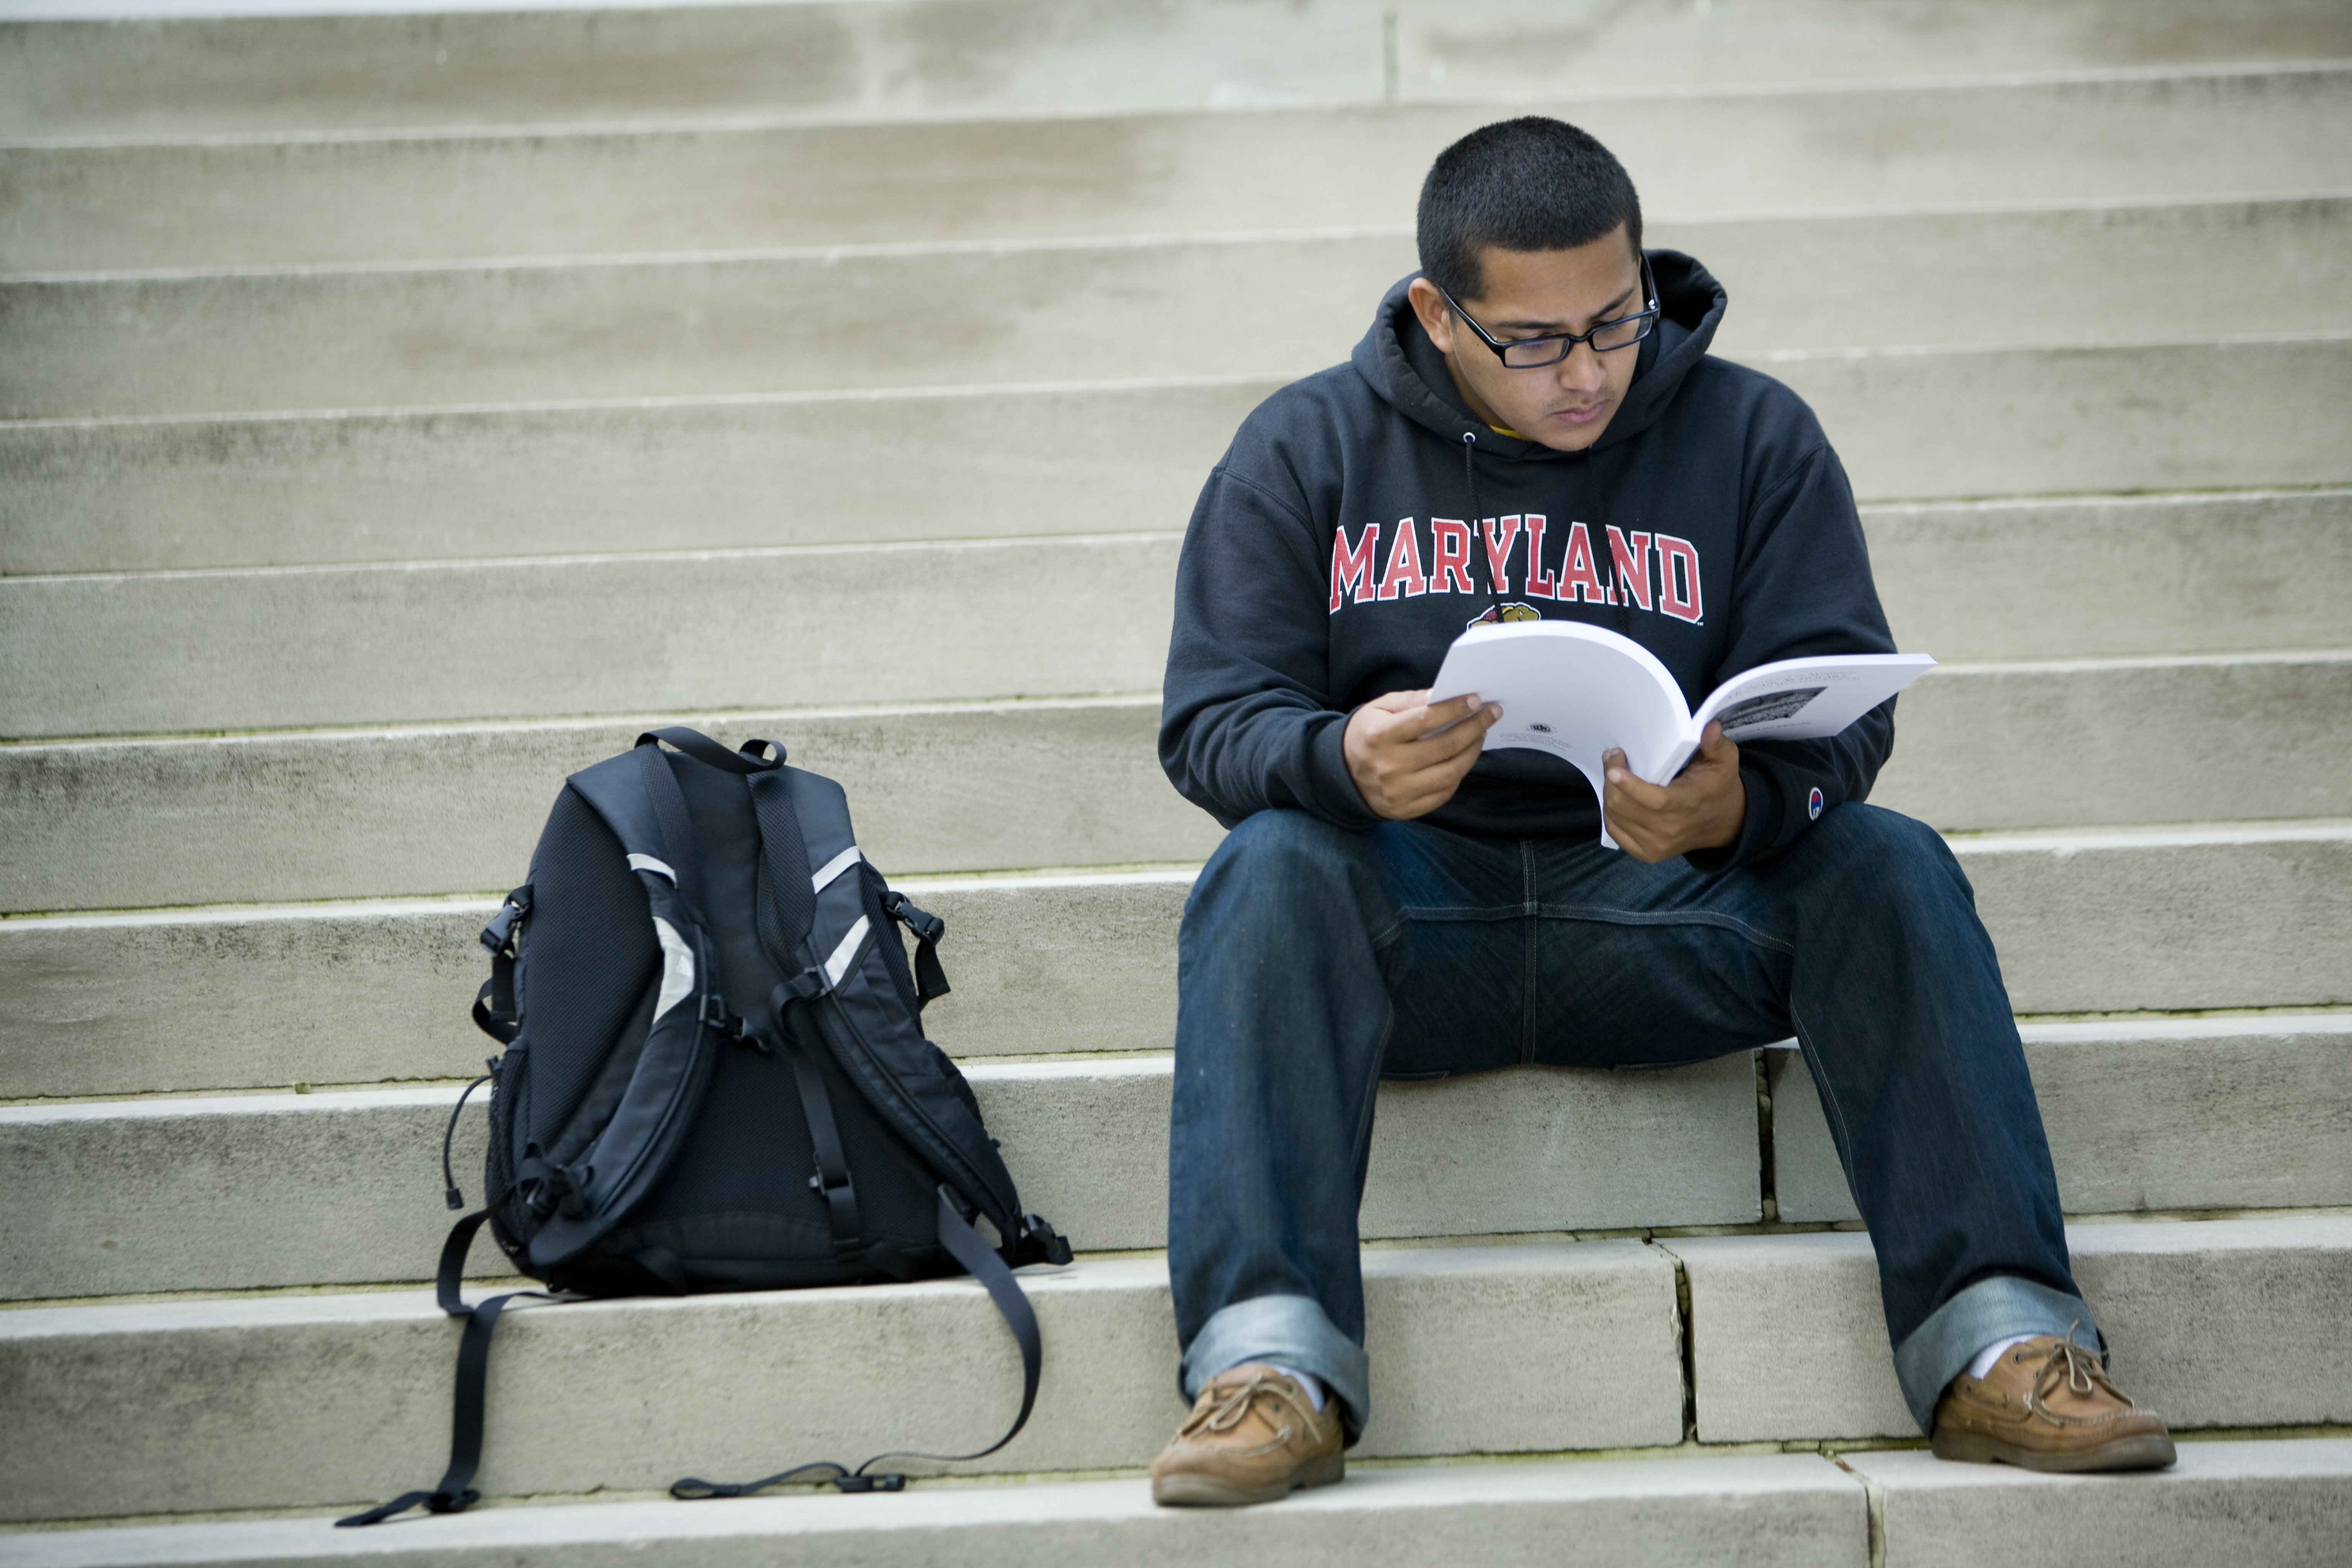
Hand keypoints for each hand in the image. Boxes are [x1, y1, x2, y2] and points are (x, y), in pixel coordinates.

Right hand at [1343, 689, 1502, 819]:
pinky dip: (1458, 775)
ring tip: (1480, 735)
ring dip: (1473, 752)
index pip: (1426, 719)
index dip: (1455, 708)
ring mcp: (1398, 791)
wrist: (1341, 774)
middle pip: (1445, 746)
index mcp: (1379, 736)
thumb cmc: (1366, 735)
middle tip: (1491, 714)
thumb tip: (1442, 696)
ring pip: (1450, 772)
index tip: (1476, 700)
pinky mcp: (1405, 809)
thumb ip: (1409, 701)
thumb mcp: (1378, 709)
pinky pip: (1444, 793)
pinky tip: (1463, 758)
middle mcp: (1388, 766)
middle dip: (1474, 727)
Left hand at [1603, 721, 1746, 861]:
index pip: (1655, 801)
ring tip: (1613, 775)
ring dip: (1608, 793)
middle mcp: (1669, 830)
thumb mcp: (1724, 762)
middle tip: (1613, 758)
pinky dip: (1611, 813)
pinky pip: (1616, 832)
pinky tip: (1615, 797)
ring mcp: (1656, 845)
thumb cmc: (1718, 787)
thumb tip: (1710, 727)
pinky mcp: (1647, 853)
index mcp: (1687, 805)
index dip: (1629, 785)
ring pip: (1615, 818)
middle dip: (1611, 780)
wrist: (1724, 823)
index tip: (1613, 768)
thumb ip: (1716, 744)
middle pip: (1624, 807)